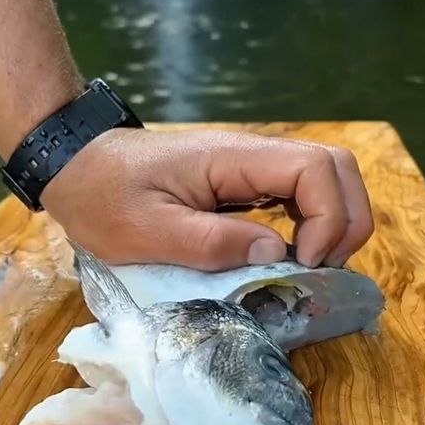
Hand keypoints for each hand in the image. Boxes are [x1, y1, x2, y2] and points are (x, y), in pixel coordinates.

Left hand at [41, 128, 373, 270]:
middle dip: (346, 219)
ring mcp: (253, 168)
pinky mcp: (247, 183)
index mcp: (234, 159)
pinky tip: (294, 256)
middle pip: (337, 167)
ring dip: (335, 222)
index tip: (304, 261)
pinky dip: (314, 224)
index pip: (317, 168)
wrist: (78, 167)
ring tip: (310, 266)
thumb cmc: (105, 196)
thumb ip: (212, 243)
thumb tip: (277, 254)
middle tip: (319, 268)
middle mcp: (254, 156)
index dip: (329, 217)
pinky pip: (301, 194)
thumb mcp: (147, 232)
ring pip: (326, 179)